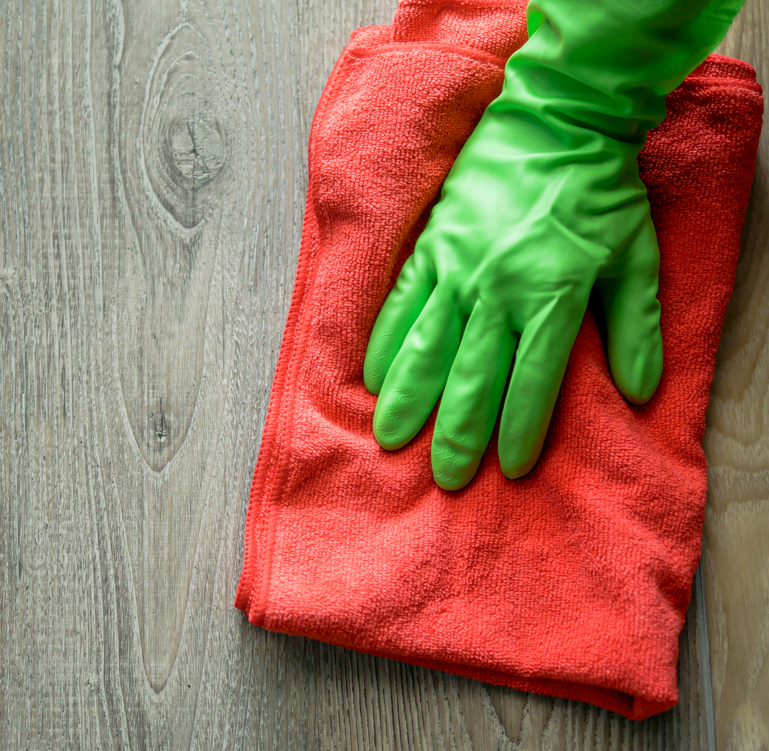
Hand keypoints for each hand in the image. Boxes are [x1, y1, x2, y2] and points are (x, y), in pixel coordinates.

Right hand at [363, 105, 662, 488]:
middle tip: (444, 477)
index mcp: (551, 297)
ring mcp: (456, 268)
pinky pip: (400, 303)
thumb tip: (640, 392)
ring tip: (391, 439)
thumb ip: (634, 328)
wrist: (555, 120)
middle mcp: (497, 291)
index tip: (507, 469)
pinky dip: (385, 343)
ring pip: (426, 346)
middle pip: (471, 376)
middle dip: (457, 433)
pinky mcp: (431, 247)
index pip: (532, 381)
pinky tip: (372, 377)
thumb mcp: (634, 258)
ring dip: (408, 398)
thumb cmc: (598, 192)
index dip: (519, 430)